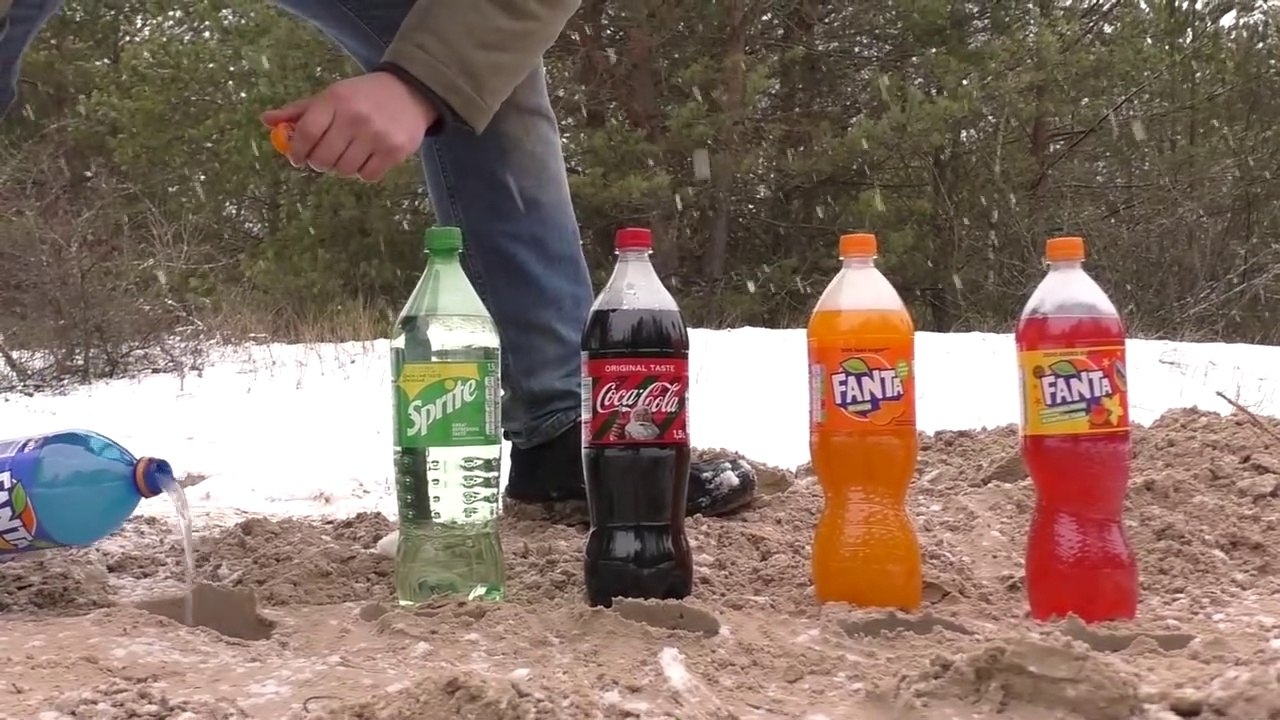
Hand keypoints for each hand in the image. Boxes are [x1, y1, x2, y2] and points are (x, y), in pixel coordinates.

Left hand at [260, 71, 437, 181]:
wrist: (410, 93)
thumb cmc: (363, 96)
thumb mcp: (331, 96)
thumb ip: (299, 111)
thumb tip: (265, 120)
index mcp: (335, 100)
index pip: (306, 132)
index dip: (296, 151)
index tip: (297, 158)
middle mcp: (355, 117)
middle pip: (323, 157)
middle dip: (319, 162)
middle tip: (324, 158)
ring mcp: (376, 135)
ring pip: (344, 170)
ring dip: (341, 168)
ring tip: (346, 156)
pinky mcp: (394, 151)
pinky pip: (368, 176)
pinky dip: (363, 172)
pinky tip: (365, 159)